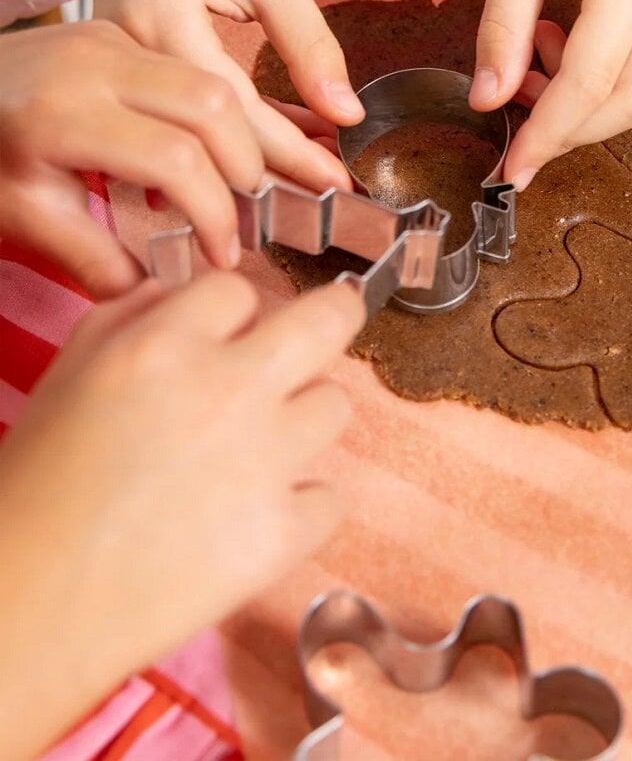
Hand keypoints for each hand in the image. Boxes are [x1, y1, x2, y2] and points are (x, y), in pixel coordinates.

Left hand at [0, 21, 263, 295]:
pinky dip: (211, 116)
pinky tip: (199, 153)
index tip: (222, 255)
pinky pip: (189, 71)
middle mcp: (92, 65)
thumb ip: (94, 258)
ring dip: (236, 137)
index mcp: (62, 116)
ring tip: (230, 186)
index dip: (214, 213)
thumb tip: (158, 295)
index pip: (176, 160)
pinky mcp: (117, 33)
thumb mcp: (23, 217)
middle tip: (242, 214)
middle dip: (244, 166)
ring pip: (212, 81)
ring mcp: (108, 40)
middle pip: (212, 105)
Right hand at [0, 273, 362, 756]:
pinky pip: (329, 498)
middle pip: (329, 320)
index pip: (239, 289)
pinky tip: (254, 519)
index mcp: (164, 347)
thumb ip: (130, 318)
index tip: (233, 332)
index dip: (235, 311)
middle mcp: (225, 392)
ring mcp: (263, 462)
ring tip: (258, 452)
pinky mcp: (282, 533)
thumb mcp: (66, 376)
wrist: (28, 607)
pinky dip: (300, 508)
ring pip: (335, 406)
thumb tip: (180, 298)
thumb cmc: (36, 492)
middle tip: (327, 328)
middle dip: (337, 314)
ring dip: (304, 420)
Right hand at [59, 0, 360, 192]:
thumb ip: (308, 44)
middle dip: (277, 168)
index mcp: (161, 23)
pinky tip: (280, 133)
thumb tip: (346, 114)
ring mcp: (117, 59)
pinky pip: (181, 108)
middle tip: (332, 189)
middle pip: (209, 137)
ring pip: (195, 131)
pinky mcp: (124, 59)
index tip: (339, 183)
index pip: (236, 116)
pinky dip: (232, 126)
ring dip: (257, 153)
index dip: (292, 155)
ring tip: (315, 167)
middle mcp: (127, 52)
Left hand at [472, 0, 631, 189]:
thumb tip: (487, 103)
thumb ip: (502, 27)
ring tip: (527, 69)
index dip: (549, 134)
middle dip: (571, 129)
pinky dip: (599, 77)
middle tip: (513, 128)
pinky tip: (556, 43)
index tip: (510, 170)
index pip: (592, 80)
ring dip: (584, 104)